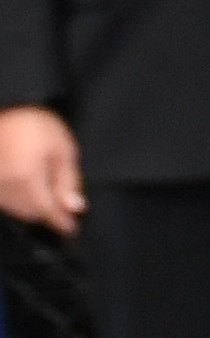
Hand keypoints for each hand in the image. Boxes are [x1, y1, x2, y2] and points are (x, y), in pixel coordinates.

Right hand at [0, 105, 77, 231]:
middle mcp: (4, 185)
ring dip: (32, 205)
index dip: (62, 223)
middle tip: (62, 200)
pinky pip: (4, 199)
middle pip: (31, 213)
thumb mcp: (63, 149)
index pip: (47, 212)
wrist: (6, 109)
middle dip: (48, 211)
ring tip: (44, 185)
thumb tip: (74, 207)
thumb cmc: (35, 125)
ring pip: (16, 209)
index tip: (72, 228)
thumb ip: (68, 181)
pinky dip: (18, 198)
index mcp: (26, 178)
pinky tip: (28, 184)